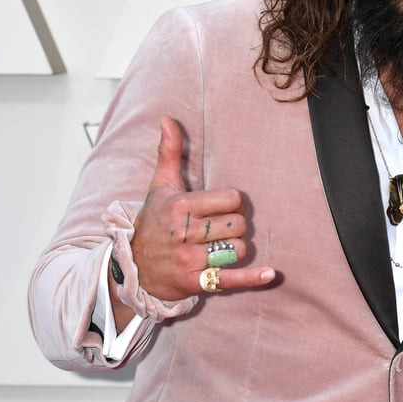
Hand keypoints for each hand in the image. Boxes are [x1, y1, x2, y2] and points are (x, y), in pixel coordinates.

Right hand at [128, 116, 275, 300]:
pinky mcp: (195, 282)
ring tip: (218, 247)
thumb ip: (168, 153)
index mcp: (179, 206)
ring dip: (236, 249)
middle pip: (238, 224)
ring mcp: (189, 259)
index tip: (220, 208)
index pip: (231, 199)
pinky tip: (269, 273)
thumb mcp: (160, 187)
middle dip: (235, 226)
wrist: (133, 268)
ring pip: (238, 249)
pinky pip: (229, 279)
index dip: (232, 203)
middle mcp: (183, 232)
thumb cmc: (153, 223)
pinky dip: (251, 278)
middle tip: (219, 229)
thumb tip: (168, 119)